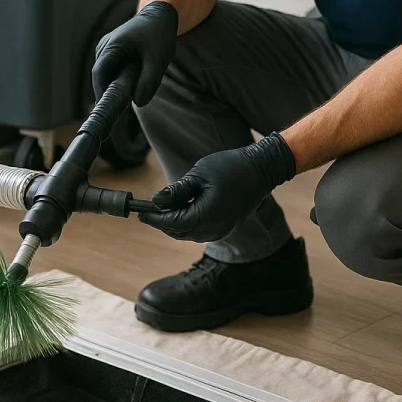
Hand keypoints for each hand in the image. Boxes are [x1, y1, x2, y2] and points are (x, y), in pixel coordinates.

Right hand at [92, 1, 177, 106]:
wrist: (160, 16)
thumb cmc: (159, 35)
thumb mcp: (158, 59)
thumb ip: (149, 81)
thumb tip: (137, 103)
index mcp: (112, 46)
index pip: (99, 74)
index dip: (102, 92)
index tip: (110, 108)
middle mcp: (104, 47)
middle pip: (100, 76)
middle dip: (109, 91)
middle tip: (120, 109)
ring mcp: (106, 49)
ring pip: (105, 74)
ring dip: (114, 85)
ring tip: (127, 96)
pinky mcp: (111, 52)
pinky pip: (110, 70)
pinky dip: (117, 79)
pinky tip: (129, 85)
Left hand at [138, 132, 295, 241]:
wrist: (261, 169)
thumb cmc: (231, 167)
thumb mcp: (199, 174)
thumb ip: (177, 190)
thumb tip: (156, 201)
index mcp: (208, 215)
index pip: (173, 223)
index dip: (155, 219)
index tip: (140, 212)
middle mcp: (215, 228)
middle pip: (180, 233)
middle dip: (162, 223)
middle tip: (148, 210)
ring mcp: (222, 230)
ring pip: (190, 234)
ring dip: (175, 224)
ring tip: (163, 209)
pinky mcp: (226, 227)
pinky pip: (201, 232)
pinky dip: (188, 224)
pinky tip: (182, 211)